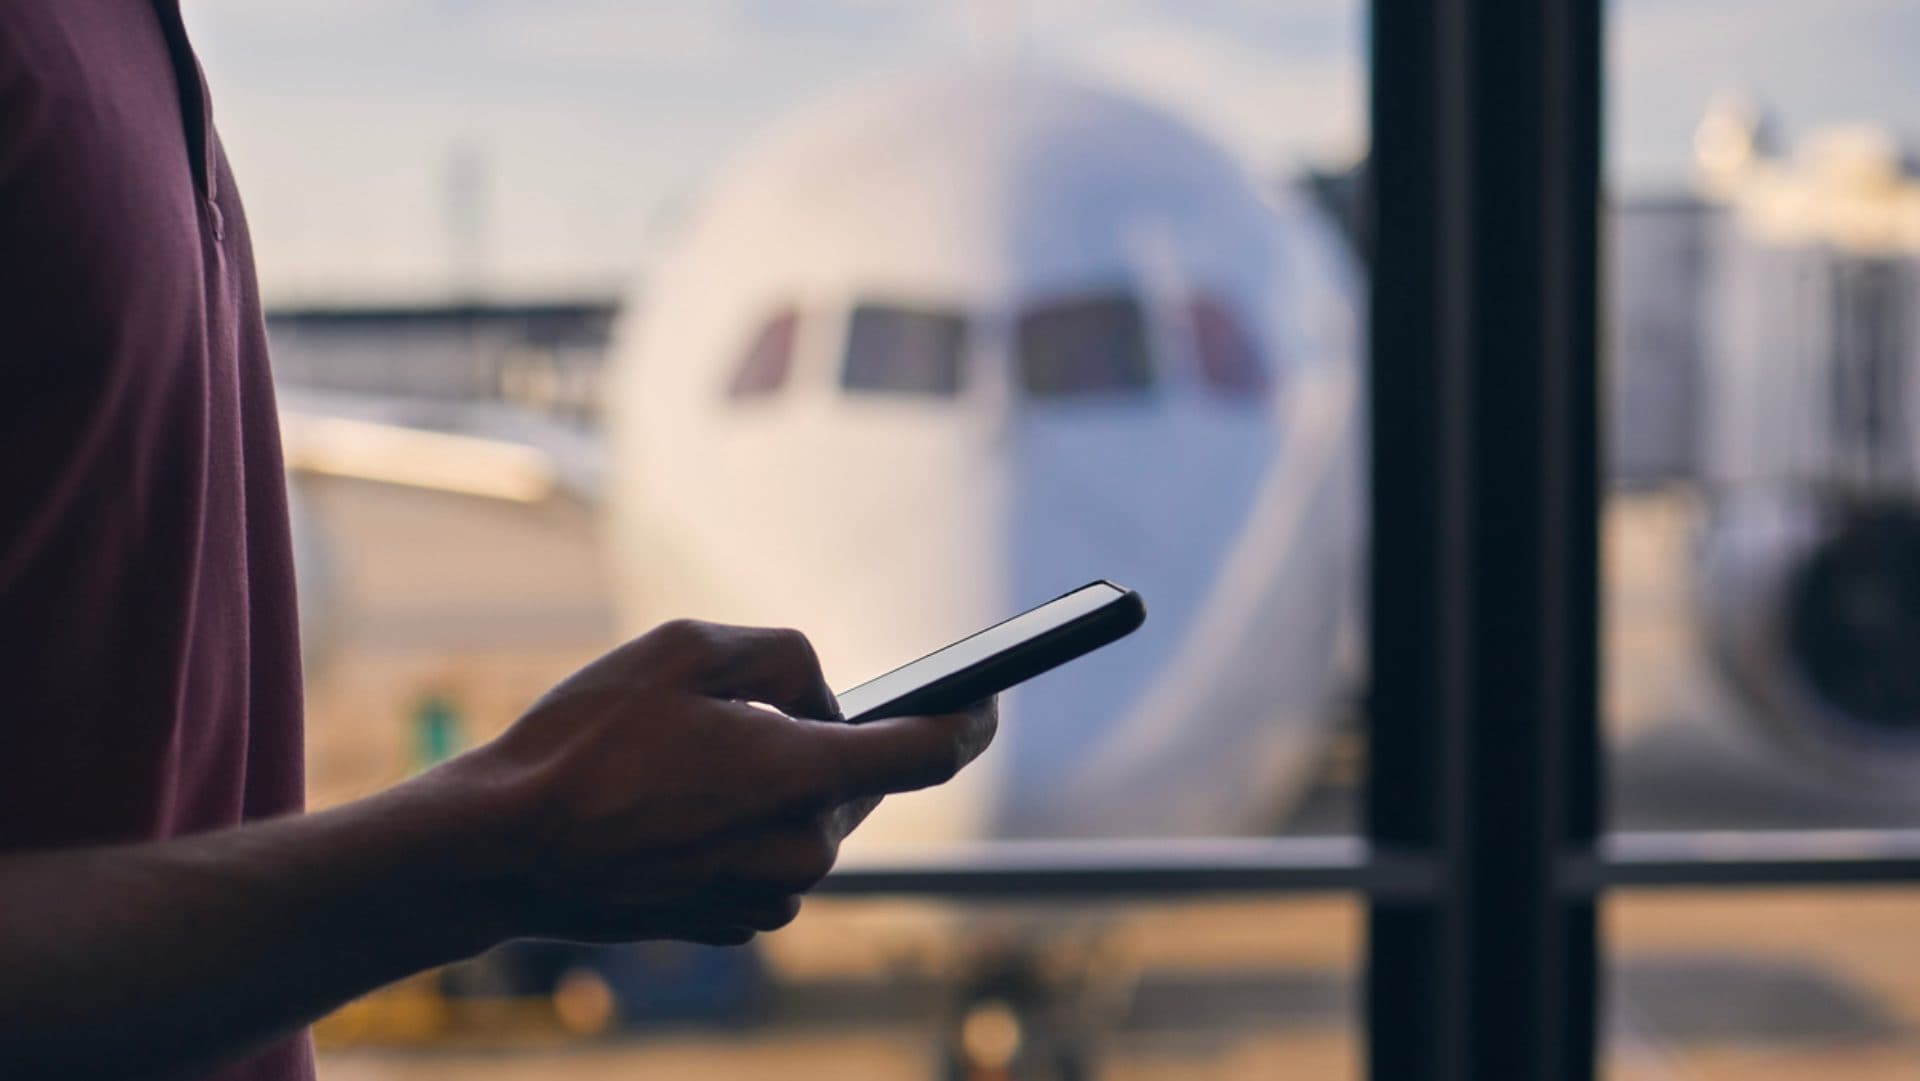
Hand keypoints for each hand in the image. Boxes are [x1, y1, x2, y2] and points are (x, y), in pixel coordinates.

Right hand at [444, 620, 996, 945]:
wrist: (502, 852)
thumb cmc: (583, 743)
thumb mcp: (681, 649)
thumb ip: (781, 653)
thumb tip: (820, 697)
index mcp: (802, 777)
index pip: (931, 752)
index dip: (969, 718)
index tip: (985, 698)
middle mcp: (803, 849)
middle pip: (857, 780)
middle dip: (823, 739)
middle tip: (747, 713)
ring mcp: (770, 896)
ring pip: (812, 819)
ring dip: (778, 783)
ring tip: (688, 761)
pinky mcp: (735, 923)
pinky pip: (771, 858)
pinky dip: (746, 826)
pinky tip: (676, 807)